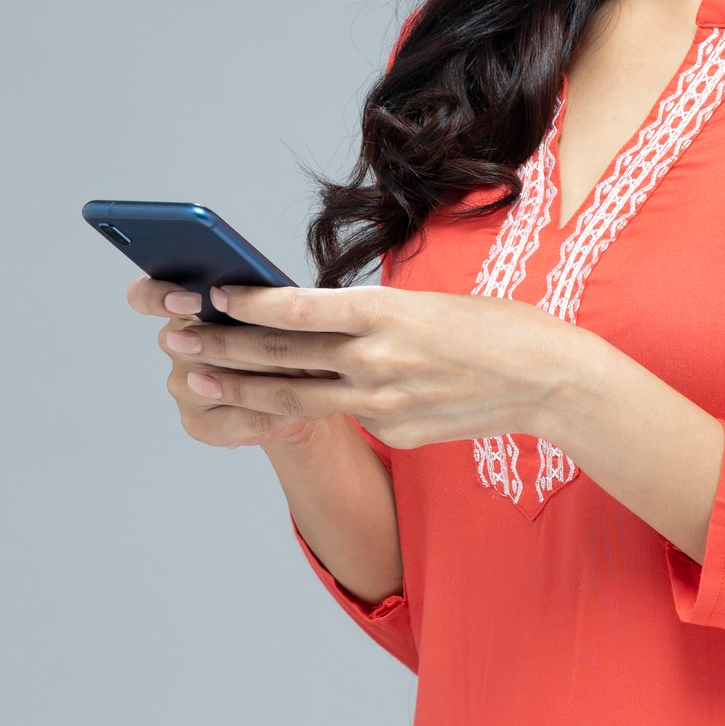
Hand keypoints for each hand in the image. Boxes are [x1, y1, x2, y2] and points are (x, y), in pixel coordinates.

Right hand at [127, 277, 353, 448]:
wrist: (307, 386)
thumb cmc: (293, 332)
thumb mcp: (282, 305)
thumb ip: (262, 294)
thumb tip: (260, 293)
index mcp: (186, 305)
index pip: (145, 296)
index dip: (159, 298)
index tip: (192, 301)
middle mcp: (176, 344)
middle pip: (187, 342)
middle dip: (239, 344)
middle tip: (278, 342)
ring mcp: (183, 386)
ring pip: (213, 382)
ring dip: (262, 379)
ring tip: (304, 374)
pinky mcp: (198, 423)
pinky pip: (234, 420)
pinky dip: (270, 415)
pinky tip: (297, 410)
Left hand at [128, 277, 580, 452]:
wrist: (547, 380)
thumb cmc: (492, 327)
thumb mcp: (427, 304)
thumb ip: (371, 319)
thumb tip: (314, 325)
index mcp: (388, 312)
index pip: (301, 308)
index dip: (250, 304)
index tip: (212, 294)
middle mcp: (379, 358)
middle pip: (284, 355)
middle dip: (223, 345)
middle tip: (176, 335)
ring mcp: (384, 402)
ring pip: (295, 395)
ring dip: (240, 385)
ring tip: (195, 375)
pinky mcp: (394, 431)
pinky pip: (340, 417)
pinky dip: (300, 407)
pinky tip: (267, 401)